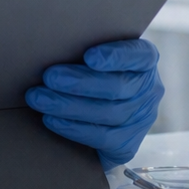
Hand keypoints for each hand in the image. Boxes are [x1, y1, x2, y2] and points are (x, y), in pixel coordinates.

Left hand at [25, 39, 163, 170]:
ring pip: (108, 113)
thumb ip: (83, 46)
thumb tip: (50, 44)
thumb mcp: (91, 51)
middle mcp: (149, 89)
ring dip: (69, 106)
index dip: (116, 56)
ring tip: (39, 98)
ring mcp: (141, 119)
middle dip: (79, 83)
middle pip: (117, 87)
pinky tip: (51, 119)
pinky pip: (102, 138)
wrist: (94, 109)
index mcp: (145, 60)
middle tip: (48, 77)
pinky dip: (73, 128)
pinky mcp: (128, 144)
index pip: (140, 55)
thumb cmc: (87, 68)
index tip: (89, 56)